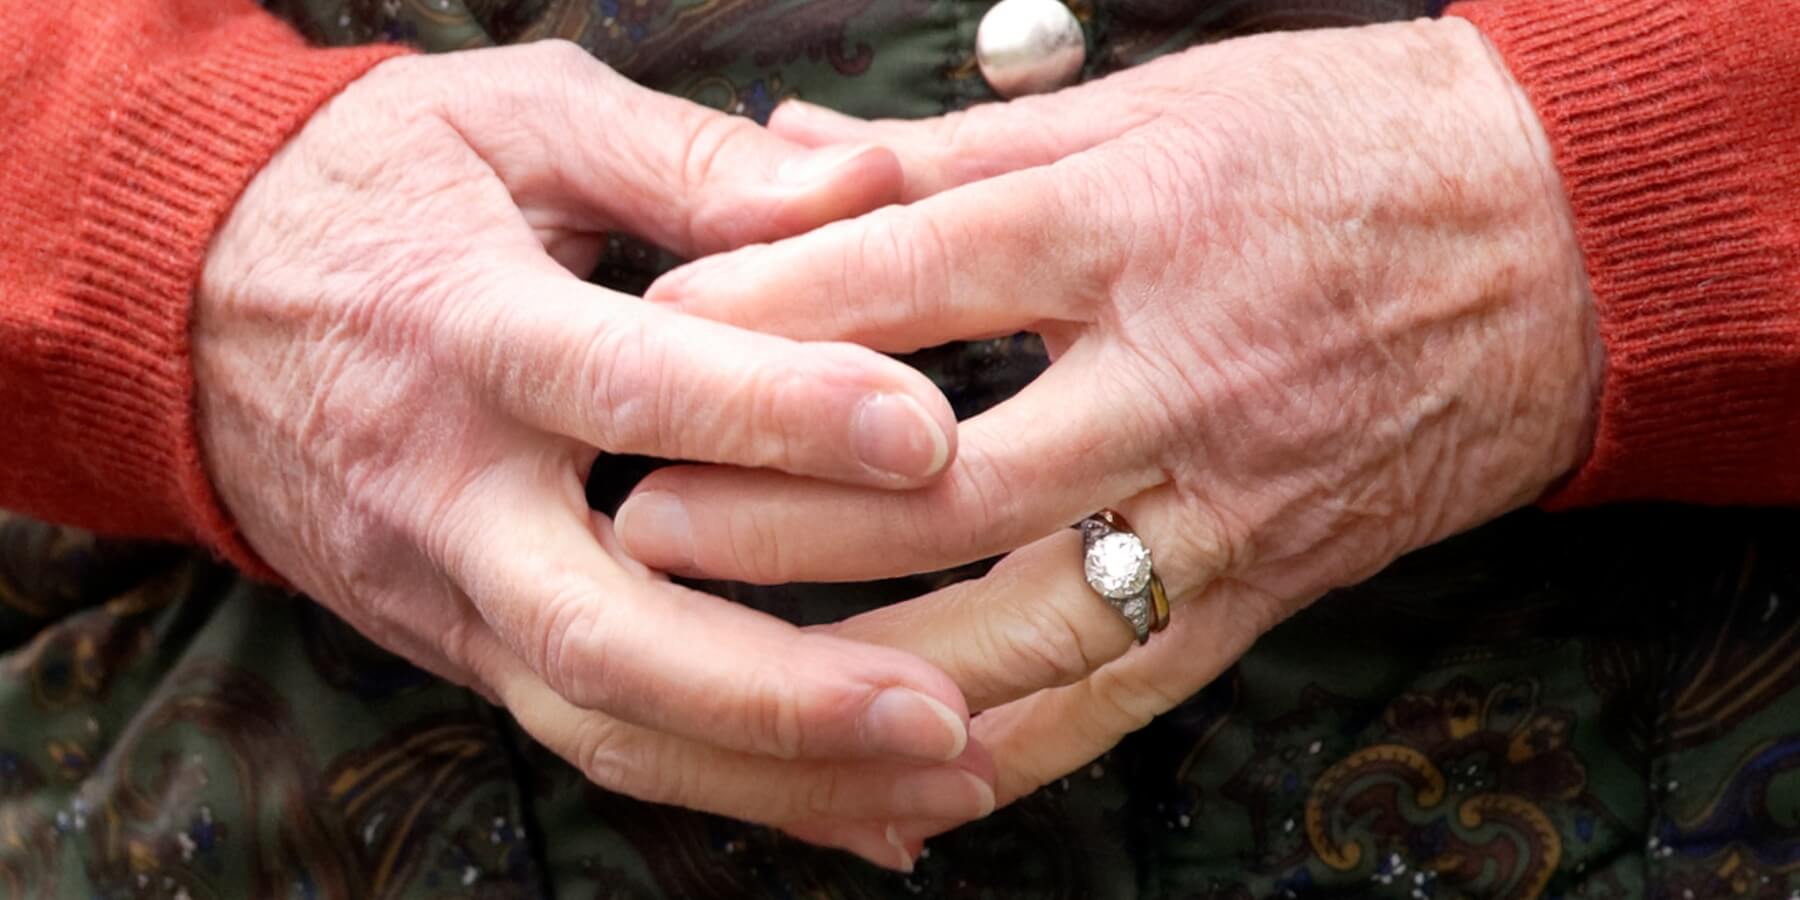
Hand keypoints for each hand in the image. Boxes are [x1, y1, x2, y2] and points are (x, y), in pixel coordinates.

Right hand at [194, 41, 998, 859]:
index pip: (627, 389)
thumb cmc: (374, 189)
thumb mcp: (519, 121)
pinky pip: (596, 737)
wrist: (182, 297)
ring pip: (604, 726)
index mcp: (470, 333)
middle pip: (604, 632)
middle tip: (943, 709)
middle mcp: (449, 494)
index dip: (777, 415)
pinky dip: (733, 788)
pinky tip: (861, 811)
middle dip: (780, 691)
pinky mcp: (458, 642)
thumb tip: (871, 186)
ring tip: (946, 778)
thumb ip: (692, 161)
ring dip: (779, 774)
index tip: (926, 438)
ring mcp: (444, 591)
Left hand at [621, 18, 1600, 847]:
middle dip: (773, 512)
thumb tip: (785, 155)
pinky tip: (896, 779)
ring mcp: (1226, 501)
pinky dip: (1005, 752)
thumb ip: (956, 151)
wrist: (1566, 241)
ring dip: (861, 662)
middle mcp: (1175, 376)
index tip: (645, 348)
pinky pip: (1123, 698)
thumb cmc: (1350, 147)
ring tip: (728, 670)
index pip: (909, 281)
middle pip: (944, 473)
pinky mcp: (1267, 588)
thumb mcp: (1157, 104)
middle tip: (639, 530)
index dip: (759, 319)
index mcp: (1134, 225)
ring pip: (1025, 620)